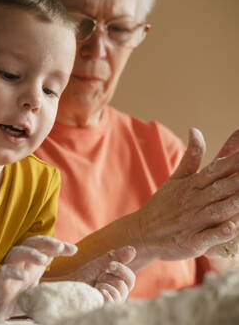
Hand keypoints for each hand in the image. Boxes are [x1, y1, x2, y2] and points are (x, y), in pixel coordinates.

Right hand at [0, 236, 76, 321]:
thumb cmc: (17, 295)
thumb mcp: (39, 289)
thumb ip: (52, 285)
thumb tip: (74, 289)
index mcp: (30, 262)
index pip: (44, 246)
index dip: (58, 245)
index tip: (73, 250)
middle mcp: (20, 261)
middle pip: (31, 243)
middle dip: (46, 242)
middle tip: (59, 248)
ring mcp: (8, 269)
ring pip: (17, 252)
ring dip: (31, 253)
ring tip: (44, 260)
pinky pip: (4, 272)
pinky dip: (13, 271)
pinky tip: (23, 276)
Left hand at [67, 245, 135, 302]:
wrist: (69, 286)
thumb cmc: (84, 276)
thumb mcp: (100, 264)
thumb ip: (116, 257)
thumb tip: (133, 249)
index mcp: (119, 285)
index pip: (130, 278)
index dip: (122, 270)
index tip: (110, 265)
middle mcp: (118, 296)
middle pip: (125, 285)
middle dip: (108, 278)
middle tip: (98, 279)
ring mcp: (112, 304)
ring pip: (119, 293)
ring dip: (104, 286)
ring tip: (95, 287)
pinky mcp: (104, 308)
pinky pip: (112, 302)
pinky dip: (104, 294)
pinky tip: (97, 292)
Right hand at [136, 128, 238, 260]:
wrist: (142, 233)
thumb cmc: (163, 205)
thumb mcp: (176, 178)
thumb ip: (191, 156)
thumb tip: (195, 130)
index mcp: (192, 185)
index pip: (217, 169)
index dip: (235, 161)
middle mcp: (194, 201)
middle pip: (222, 188)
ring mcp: (193, 222)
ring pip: (218, 211)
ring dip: (234, 204)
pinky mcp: (192, 241)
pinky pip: (208, 237)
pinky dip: (219, 233)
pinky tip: (231, 227)